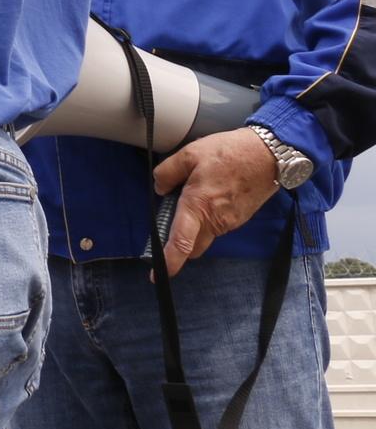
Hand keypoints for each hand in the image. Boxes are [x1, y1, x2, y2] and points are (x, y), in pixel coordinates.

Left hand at [153, 129, 282, 273]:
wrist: (270, 154)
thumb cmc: (230, 152)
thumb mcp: (189, 154)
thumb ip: (167, 173)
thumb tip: (160, 188)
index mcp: (198, 206)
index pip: (180, 242)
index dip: (168, 262)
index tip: (157, 275)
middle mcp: (216, 220)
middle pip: (192, 247)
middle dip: (179, 244)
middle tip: (168, 223)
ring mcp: (230, 222)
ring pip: (205, 237)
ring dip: (194, 228)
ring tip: (191, 197)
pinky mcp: (240, 218)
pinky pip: (217, 227)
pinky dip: (207, 219)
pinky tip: (207, 196)